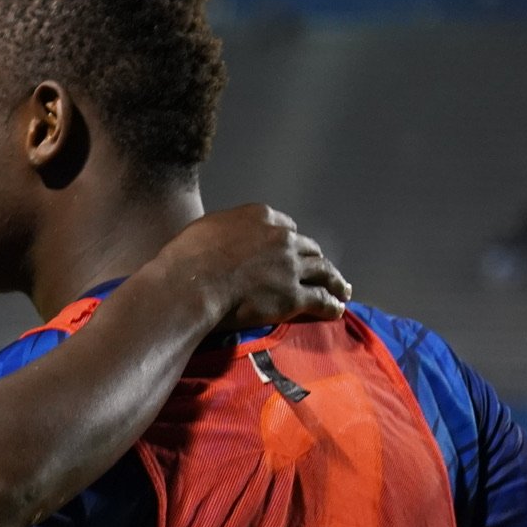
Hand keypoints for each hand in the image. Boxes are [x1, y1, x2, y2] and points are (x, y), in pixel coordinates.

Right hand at [158, 203, 352, 330]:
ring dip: (334, 280)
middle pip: (308, 248)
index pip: (286, 226)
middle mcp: (282, 238)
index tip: (291, 249)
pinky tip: (337, 309)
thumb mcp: (203, 230)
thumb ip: (222, 234)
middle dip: (315, 259)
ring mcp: (291, 267)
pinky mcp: (293, 296)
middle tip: (321, 269)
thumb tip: (218, 245)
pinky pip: (320, 300)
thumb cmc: (185, 257)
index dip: (290, 240)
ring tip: (341, 289)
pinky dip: (331, 304)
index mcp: (260, 217)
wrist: (191, 284)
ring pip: (323, 271)